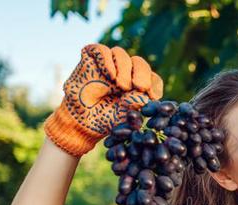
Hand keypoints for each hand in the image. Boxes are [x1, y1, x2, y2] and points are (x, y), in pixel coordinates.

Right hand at [44, 44, 163, 156]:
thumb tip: (146, 95)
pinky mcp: (90, 60)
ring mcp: (108, 65)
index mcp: (137, 84)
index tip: (152, 96)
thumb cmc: (106, 119)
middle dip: (143, 74)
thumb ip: (137, 104)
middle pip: (139, 63)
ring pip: (120, 54)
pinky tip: (110, 75)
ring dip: (125, 68)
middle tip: (140, 87)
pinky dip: (107, 60)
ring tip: (121, 85)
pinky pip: (101, 50)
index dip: (154, 84)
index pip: (152, 78)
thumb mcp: (126, 115)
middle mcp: (124, 72)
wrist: (82, 122)